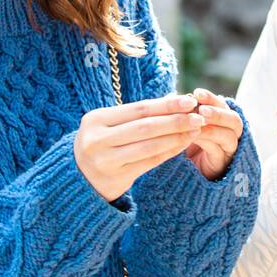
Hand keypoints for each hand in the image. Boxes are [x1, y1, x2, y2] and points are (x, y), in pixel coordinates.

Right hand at [74, 92, 204, 201]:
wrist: (78, 177)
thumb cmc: (101, 143)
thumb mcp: (110, 124)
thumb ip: (138, 113)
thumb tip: (174, 98)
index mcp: (96, 119)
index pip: (138, 109)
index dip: (166, 105)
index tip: (189, 101)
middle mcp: (98, 139)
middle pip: (145, 126)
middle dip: (175, 120)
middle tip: (199, 116)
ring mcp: (105, 160)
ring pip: (150, 145)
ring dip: (176, 137)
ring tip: (195, 130)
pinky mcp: (116, 178)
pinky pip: (149, 162)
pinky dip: (168, 152)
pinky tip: (183, 145)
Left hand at [186, 88, 242, 180]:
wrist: (184, 178)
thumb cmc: (184, 149)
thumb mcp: (183, 128)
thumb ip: (181, 114)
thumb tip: (169, 95)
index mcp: (221, 122)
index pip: (222, 106)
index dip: (211, 98)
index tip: (196, 92)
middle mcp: (229, 134)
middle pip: (234, 120)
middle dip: (218, 112)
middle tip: (202, 109)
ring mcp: (228, 151)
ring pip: (230, 135)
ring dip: (214, 127)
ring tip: (199, 121)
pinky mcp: (223, 164)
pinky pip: (219, 151)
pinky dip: (207, 141)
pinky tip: (194, 136)